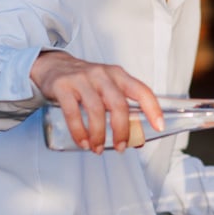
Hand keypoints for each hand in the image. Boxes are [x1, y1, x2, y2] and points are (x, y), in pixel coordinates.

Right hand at [31, 50, 161, 152]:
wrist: (54, 65)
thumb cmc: (86, 82)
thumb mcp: (107, 88)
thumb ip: (122, 109)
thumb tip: (137, 139)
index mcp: (118, 75)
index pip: (141, 90)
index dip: (153, 109)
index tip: (159, 126)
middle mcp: (102, 75)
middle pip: (118, 104)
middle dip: (122, 130)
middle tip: (121, 147)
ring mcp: (82, 79)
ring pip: (96, 110)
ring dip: (99, 135)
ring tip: (98, 148)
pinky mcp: (63, 87)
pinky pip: (73, 112)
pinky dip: (79, 131)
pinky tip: (83, 142)